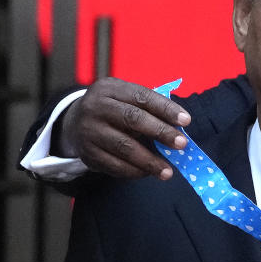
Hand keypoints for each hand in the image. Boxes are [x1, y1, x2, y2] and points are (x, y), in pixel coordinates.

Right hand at [56, 78, 191, 179]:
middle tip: (182, 145)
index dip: (166, 109)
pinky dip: (134, 171)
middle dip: (160, 132)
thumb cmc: (113, 109)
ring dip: (149, 161)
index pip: (142, 96)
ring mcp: (89, 130)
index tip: (186, 121)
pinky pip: (113, 165)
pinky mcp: (86, 153)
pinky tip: (148, 173)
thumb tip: (179, 128)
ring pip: (124, 147)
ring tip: (168, 171)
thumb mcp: (124, 98)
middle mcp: (96, 106)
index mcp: (110, 88)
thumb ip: (148, 108)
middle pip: (132, 119)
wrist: (74, 123)